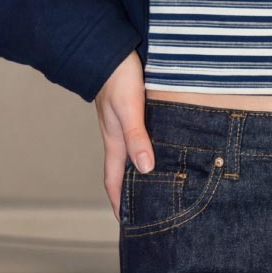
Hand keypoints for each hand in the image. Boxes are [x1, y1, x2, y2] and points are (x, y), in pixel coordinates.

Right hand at [94, 50, 154, 220]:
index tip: (128, 225)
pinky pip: (140, 137)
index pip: (114, 181)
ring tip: (160, 185)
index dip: (120, 203)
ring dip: (142, 171)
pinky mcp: (132, 110)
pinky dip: (149, 150)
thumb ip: (136, 137)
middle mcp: (118, 136)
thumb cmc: (117, 76)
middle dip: (133, 193)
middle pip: (124, 172)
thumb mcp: (128, 108)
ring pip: (133, 154)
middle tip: (148, 211)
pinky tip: (163, 149)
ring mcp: (123, 123)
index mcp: (115, 141)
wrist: (108, 47)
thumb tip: (146, 169)